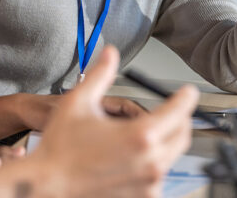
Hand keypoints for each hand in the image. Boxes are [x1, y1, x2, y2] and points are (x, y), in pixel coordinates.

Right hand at [33, 47, 197, 197]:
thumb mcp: (78, 102)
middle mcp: (150, 162)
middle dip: (181, 119)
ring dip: (166, 142)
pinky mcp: (143, 197)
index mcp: (140, 135)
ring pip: (171, 157)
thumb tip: (110, 54)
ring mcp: (149, 183)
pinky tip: (136, 156)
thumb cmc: (60, 147)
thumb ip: (100, 74)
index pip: (179, 111)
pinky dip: (154, 163)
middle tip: (172, 110)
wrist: (48, 185)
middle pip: (182, 135)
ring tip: (148, 134)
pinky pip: (159, 176)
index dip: (186, 97)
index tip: (188, 92)